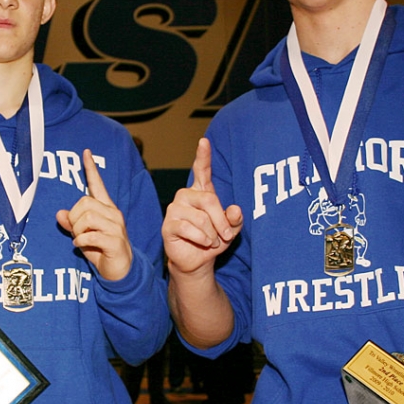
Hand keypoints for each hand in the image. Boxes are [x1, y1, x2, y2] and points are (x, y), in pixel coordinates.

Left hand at [56, 149, 132, 280]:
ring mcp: (116, 227)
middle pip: (85, 203)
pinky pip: (91, 235)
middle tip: (77, 232)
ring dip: (77, 231)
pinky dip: (81, 241)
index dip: (91, 169)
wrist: (121, 271)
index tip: (86, 152)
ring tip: (81, 240)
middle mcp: (113, 214)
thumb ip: (71, 224)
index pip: (98, 184)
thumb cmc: (101, 250)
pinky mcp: (115, 242)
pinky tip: (81, 246)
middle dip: (74, 218)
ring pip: (87, 218)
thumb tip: (59, 214)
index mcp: (106, 208)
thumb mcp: (82, 235)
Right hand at [163, 138, 242, 275]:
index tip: (204, 141)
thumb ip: (235, 220)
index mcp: (201, 192)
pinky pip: (188, 228)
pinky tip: (202, 243)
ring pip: (200, 217)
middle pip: (208, 200)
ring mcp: (175, 209)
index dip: (203, 156)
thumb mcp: (230, 230)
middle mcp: (186, 196)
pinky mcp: (168, 225)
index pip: (202, 170)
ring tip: (212, 241)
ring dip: (211, 233)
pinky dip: (201, 238)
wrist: (197, 261)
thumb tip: (236, 210)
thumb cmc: (214, 241)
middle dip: (221, 221)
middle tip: (227, 235)